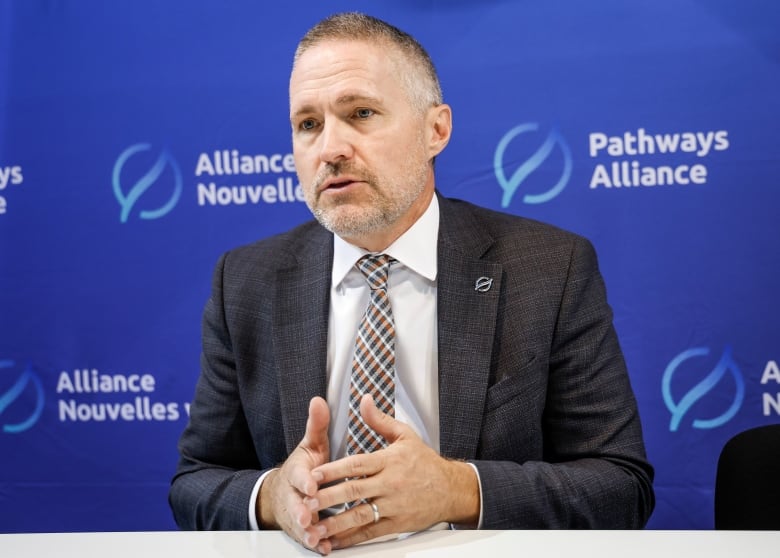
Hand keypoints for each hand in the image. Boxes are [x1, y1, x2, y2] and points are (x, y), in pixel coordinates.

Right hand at [258, 396, 332, 553]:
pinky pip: (306, 539)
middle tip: (307, 517)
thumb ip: (316, 425)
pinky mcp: (302, 529)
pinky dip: (315, 544)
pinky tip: (324, 549)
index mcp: (296, 473)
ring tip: (315, 538)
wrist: (282, 492)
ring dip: (307, 532)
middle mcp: (293, 495)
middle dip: (300, 511)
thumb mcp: (310, 445)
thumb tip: (319, 400)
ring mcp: (296, 514)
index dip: (304, 480)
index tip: (311, 484)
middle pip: (294, 504)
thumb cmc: (304, 467)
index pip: (298, 476)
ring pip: (298, 525)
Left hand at [309, 395, 479, 549]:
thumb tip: (364, 400)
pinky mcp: (397, 524)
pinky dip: (352, 538)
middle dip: (328, 498)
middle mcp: (390, 484)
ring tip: (316, 527)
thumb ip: (380, 420)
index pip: (357, 464)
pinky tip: (336, 541)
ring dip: (336, 523)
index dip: (334, 470)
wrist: (451, 489)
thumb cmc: (426, 462)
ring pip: (360, 515)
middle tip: (307, 503)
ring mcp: (393, 506)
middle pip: (354, 491)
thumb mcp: (405, 435)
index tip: (314, 475)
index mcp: (389, 460)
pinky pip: (371, 532)